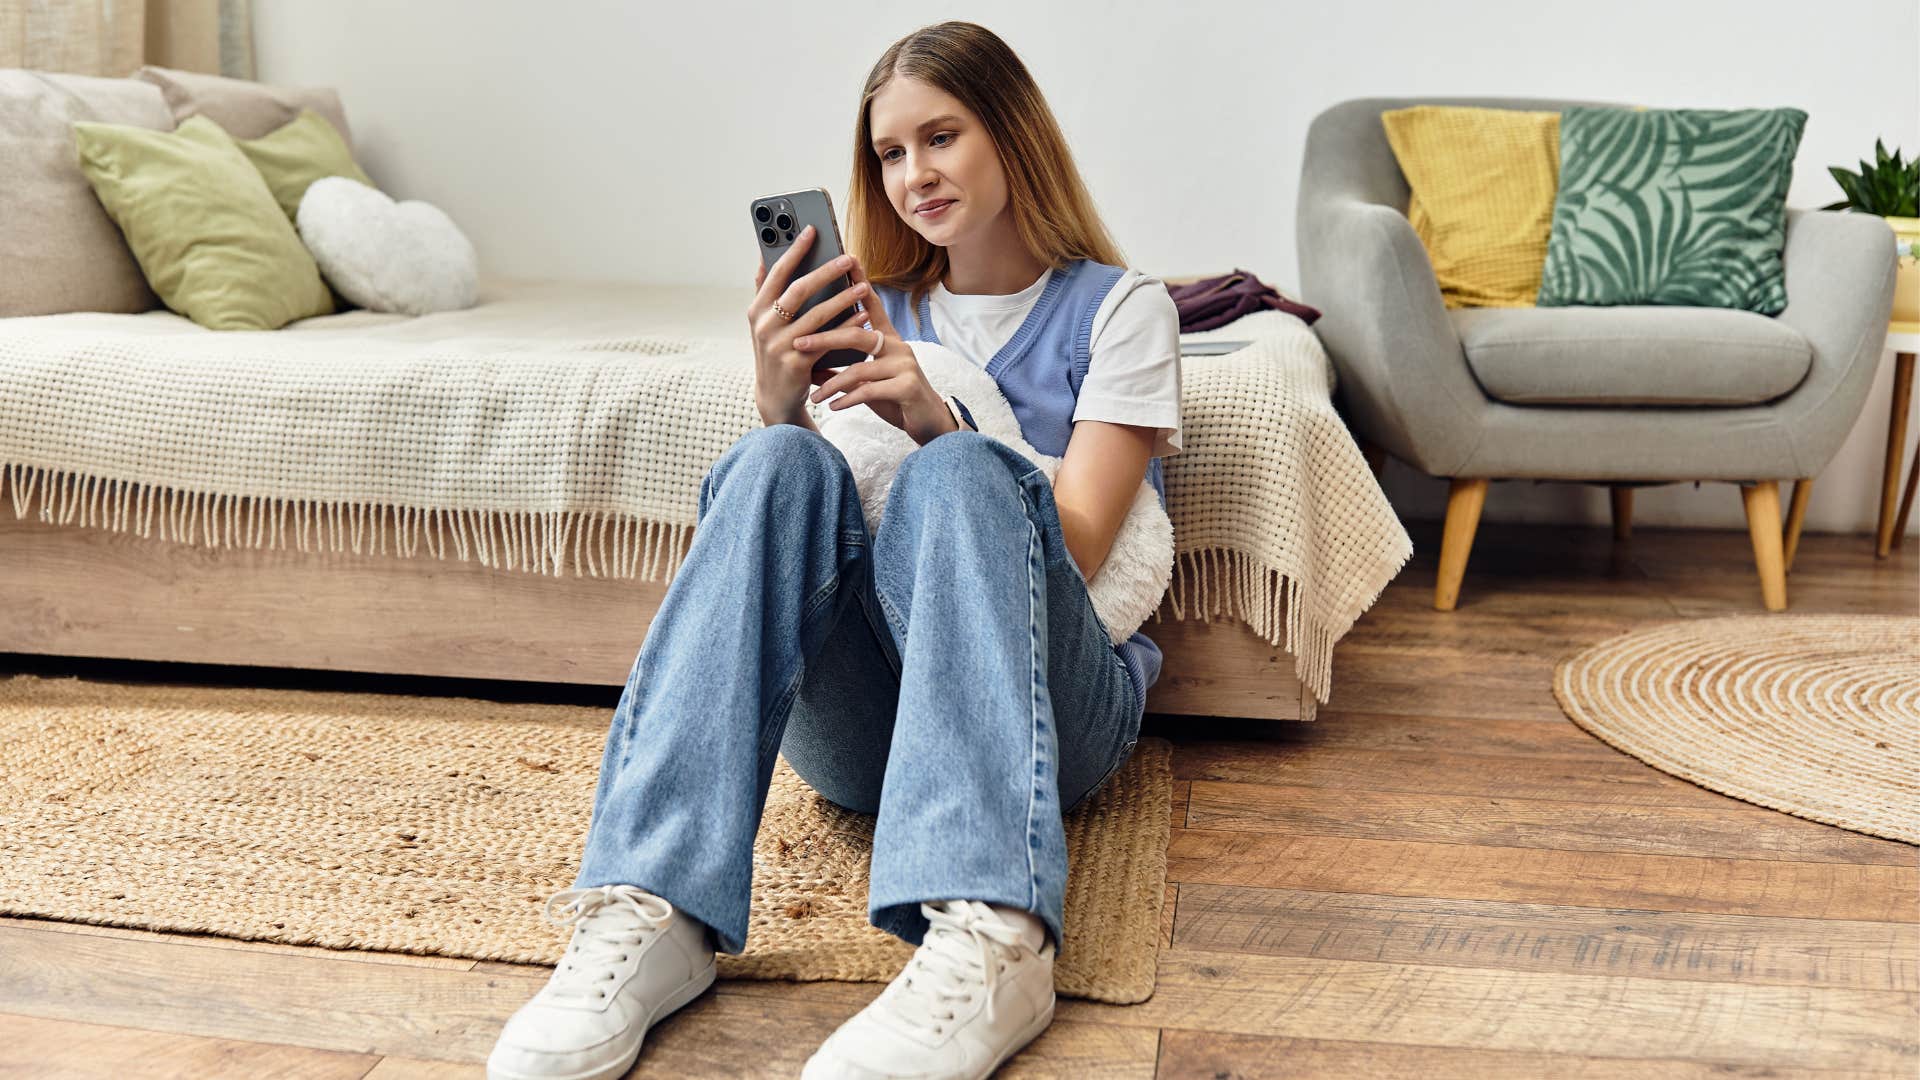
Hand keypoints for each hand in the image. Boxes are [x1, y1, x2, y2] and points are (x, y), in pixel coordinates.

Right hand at [748, 224, 870, 428]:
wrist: (776, 398)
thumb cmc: (776, 353)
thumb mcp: (764, 322)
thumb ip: (765, 291)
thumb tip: (764, 255)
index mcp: (756, 310)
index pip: (776, 273)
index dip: (794, 250)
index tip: (813, 229)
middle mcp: (764, 325)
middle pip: (798, 290)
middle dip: (826, 271)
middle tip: (848, 258)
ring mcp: (779, 345)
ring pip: (816, 315)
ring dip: (842, 298)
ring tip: (863, 286)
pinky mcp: (796, 364)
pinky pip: (827, 339)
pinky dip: (846, 326)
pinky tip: (863, 315)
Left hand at [799, 257, 956, 445]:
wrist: (929, 421)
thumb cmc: (895, 397)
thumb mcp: (866, 381)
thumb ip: (842, 370)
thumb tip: (808, 364)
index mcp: (888, 338)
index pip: (872, 305)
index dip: (859, 283)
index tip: (846, 260)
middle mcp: (898, 346)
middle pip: (856, 335)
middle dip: (824, 339)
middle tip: (798, 344)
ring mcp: (905, 365)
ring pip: (859, 368)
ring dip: (832, 383)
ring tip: (814, 395)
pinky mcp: (907, 386)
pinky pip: (869, 391)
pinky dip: (847, 399)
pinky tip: (833, 406)